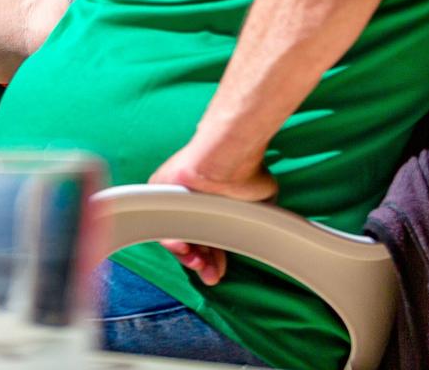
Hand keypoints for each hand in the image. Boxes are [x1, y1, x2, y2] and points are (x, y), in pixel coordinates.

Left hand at [146, 139, 278, 287]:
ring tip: (199, 265)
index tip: (219, 271)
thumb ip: (253, 219)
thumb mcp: (256, 205)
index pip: (205, 236)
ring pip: (173, 233)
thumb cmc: (248, 171)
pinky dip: (172, 240)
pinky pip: (162, 220)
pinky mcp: (160, 188)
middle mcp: (189, 199)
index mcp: (209, 203)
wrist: (233, 153)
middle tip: (210, 275)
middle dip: (200, 262)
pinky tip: (186, 250)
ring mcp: (173, 194)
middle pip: (188, 239)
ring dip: (186, 255)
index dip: (213, 257)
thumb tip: (268, 230)